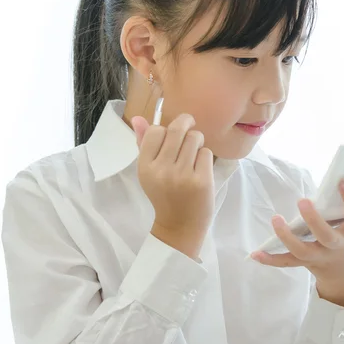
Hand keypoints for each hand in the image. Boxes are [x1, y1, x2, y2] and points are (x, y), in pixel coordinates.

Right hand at [132, 113, 214, 258]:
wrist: (180, 226)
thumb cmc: (165, 195)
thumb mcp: (149, 171)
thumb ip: (144, 143)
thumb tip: (137, 118)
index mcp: (145, 167)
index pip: (156, 131)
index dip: (166, 129)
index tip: (172, 135)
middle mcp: (162, 170)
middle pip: (178, 129)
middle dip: (187, 124)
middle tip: (189, 129)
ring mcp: (183, 175)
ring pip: (195, 138)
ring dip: (197, 142)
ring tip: (193, 155)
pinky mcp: (201, 181)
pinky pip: (206, 153)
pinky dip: (205, 158)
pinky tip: (200, 170)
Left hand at [251, 171, 343, 289]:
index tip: (343, 180)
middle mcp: (337, 247)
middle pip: (325, 236)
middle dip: (314, 220)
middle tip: (303, 200)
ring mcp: (319, 257)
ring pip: (301, 251)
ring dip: (287, 238)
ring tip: (276, 220)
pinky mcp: (303, 263)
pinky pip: (286, 263)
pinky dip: (271, 260)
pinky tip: (255, 254)